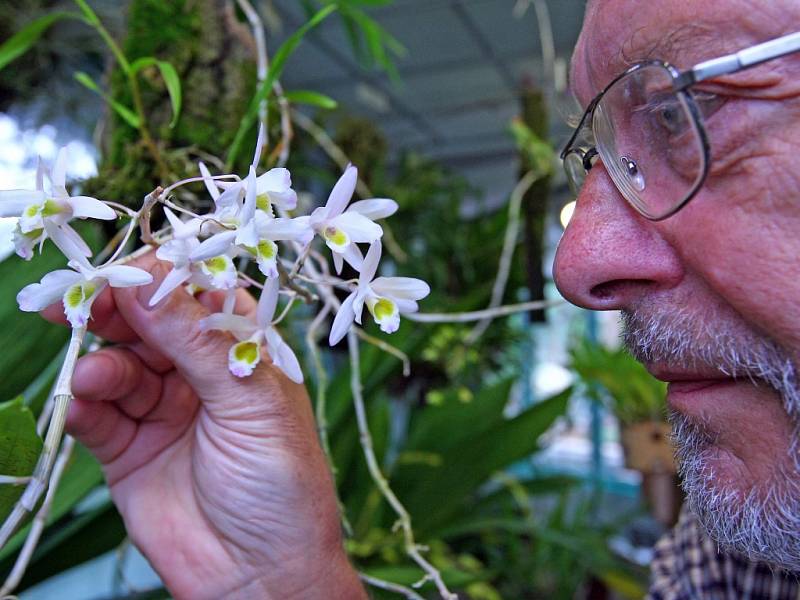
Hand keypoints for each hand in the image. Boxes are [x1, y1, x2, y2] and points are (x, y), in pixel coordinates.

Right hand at [42, 253, 364, 599]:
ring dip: (101, 363)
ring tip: (97, 377)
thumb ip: (199, 344)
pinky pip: (98, 413)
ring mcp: (164, 408)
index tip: (127, 273)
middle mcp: (201, 372)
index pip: (198, 293)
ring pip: (119, 364)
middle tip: (84, 306)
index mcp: (242, 350)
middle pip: (149, 322)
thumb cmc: (283, 483)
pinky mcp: (130, 448)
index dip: (162, 277)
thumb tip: (149, 285)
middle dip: (117, 310)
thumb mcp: (252, 403)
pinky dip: (85, 405)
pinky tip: (85, 405)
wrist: (263, 574)